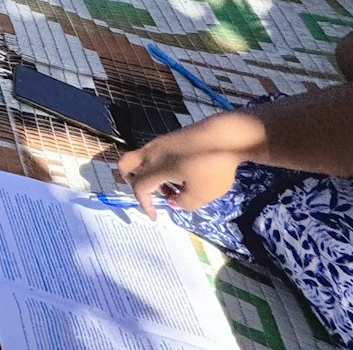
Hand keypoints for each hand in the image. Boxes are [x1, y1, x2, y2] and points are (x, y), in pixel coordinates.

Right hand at [118, 112, 262, 215]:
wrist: (226, 136)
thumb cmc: (213, 167)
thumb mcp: (202, 194)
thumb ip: (184, 202)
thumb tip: (173, 200)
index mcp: (156, 168)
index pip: (139, 188)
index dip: (144, 204)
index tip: (155, 217)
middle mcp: (152, 153)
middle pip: (126, 165)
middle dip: (130, 182)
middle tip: (147, 194)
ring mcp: (161, 143)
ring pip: (141, 160)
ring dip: (149, 176)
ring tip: (173, 188)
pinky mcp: (171, 138)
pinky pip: (154, 154)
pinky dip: (159, 167)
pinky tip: (181, 174)